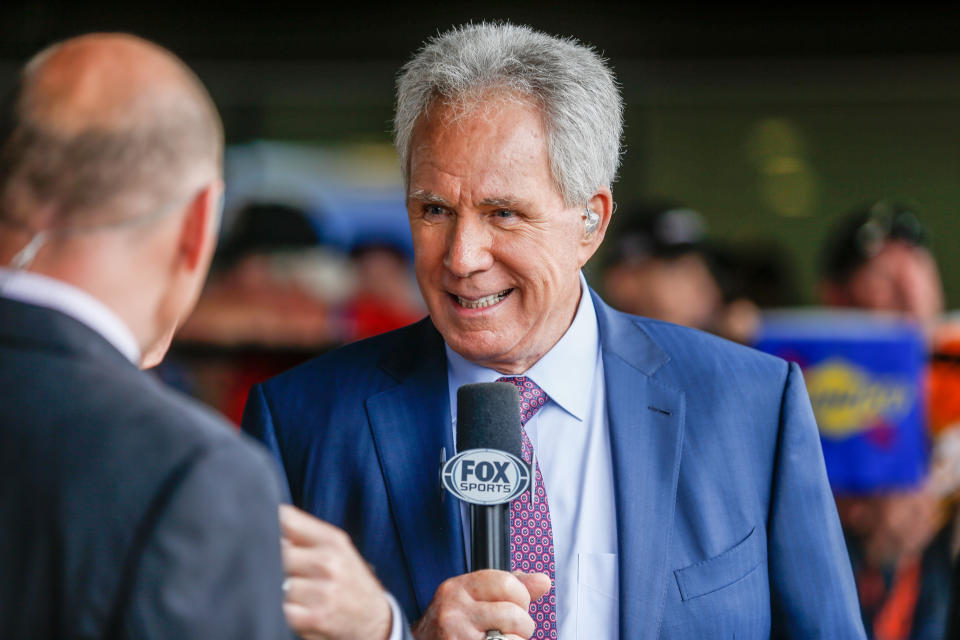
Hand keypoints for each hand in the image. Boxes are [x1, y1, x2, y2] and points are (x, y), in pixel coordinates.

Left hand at [279, 504, 391, 639]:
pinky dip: (282, 608)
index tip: (260, 532)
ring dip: (275, 587)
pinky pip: (281, 607)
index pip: (287, 520)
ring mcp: (322, 590)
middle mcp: (328, 561)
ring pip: (275, 581)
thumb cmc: (351, 582)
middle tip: (275, 567)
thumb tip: (268, 524)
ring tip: (289, 590)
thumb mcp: (338, 550)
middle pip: (276, 551)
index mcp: (332, 540)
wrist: (375, 619)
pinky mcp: (315, 617)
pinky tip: (293, 606)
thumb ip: (306, 537)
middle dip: (270, 559)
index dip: (268, 525)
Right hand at [413, 570, 549, 639]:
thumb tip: (543, 582)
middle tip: (508, 630)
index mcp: (458, 588)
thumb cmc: (451, 626)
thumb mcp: (473, 598)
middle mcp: (454, 609)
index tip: (516, 606)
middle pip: (514, 613)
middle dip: (522, 625)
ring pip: (512, 638)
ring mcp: (457, 635)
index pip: (507, 582)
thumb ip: (509, 587)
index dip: (521, 598)